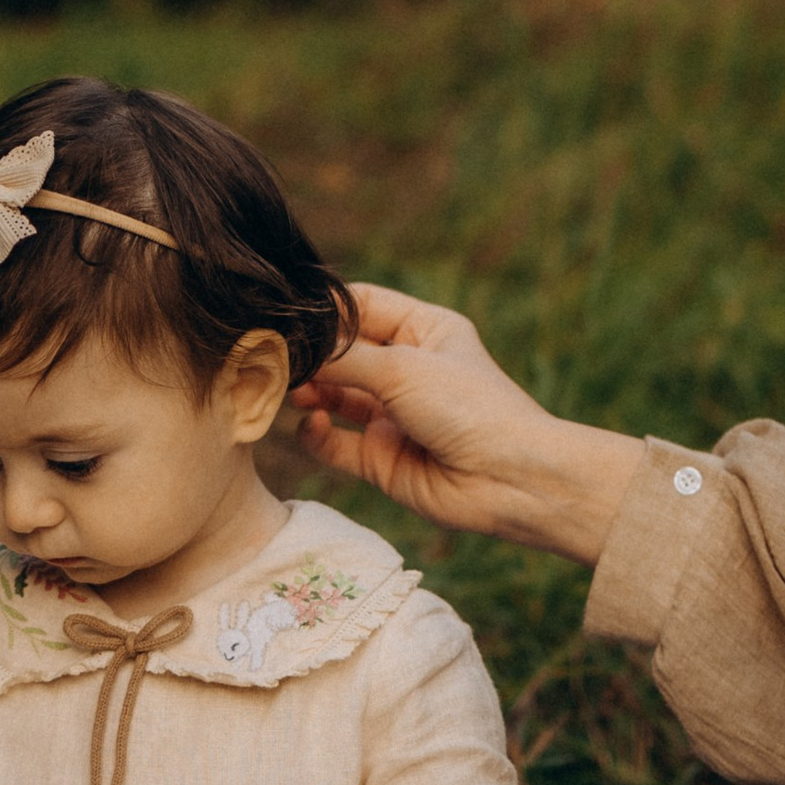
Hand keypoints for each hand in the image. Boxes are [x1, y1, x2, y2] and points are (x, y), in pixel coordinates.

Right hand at [293, 282, 641, 562]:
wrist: (508, 479)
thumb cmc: (469, 407)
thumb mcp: (402, 367)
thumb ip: (342, 357)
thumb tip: (291, 346)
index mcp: (424, 330)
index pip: (361, 305)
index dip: (324, 309)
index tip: (285, 313)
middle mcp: (407, 369)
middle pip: (342, 352)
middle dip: (310, 354)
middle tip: (275, 357)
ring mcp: (392, 415)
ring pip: (333, 396)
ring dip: (308, 392)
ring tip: (291, 390)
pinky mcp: (382, 458)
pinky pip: (336, 443)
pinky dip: (317, 434)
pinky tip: (313, 426)